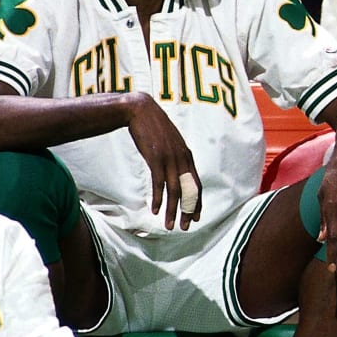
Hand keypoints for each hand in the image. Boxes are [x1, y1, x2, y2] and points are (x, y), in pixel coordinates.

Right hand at [124, 93, 200, 229]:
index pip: (196, 184)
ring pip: (175, 190)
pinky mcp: (155, 158)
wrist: (140, 110)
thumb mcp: (169, 142)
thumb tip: (176, 169)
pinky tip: (155, 210)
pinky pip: (158, 183)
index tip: (196, 216)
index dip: (197, 201)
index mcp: (187, 155)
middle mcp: (182, 158)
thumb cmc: (153, 127)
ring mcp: (170, 158)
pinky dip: (157, 198)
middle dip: (188, 211)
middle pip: (189, 190)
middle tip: (186, 227)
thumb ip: (175, 156)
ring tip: (170, 225)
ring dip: (173, 210)